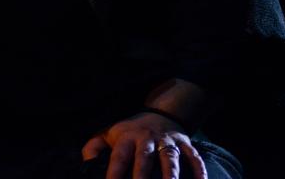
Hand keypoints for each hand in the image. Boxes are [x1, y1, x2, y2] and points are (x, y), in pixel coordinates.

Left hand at [82, 112, 206, 178]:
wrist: (160, 113)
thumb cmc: (130, 131)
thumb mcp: (109, 134)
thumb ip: (94, 148)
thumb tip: (85, 164)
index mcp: (127, 138)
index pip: (119, 158)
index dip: (114, 173)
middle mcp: (147, 138)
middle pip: (144, 158)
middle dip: (141, 177)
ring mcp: (167, 141)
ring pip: (170, 158)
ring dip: (171, 175)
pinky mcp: (184, 144)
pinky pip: (194, 157)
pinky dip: (199, 171)